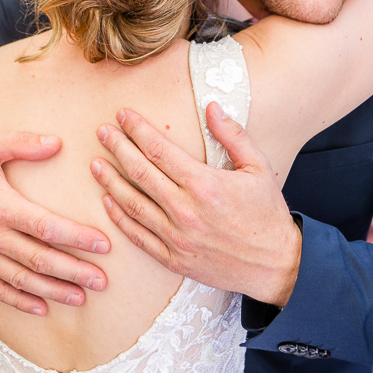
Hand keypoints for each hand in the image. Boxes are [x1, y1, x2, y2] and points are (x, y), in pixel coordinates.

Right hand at [0, 131, 110, 314]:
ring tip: (81, 297)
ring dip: (52, 291)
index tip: (103, 246)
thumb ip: (24, 143)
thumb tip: (57, 143)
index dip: (77, 238)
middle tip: (102, 281)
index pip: (46, 227)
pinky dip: (19, 301)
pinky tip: (42, 307)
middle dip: (74, 272)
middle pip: (39, 259)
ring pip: (20, 280)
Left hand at [91, 103, 301, 306]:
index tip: (123, 115)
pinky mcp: (174, 259)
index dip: (137, 130)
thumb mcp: (258, 167)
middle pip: (140, 172)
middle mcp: (186, 210)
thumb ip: (232, 135)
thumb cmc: (268, 213)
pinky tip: (108, 201)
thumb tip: (211, 107)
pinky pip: (139, 236)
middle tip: (102, 132)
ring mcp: (177, 237)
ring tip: (96, 164)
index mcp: (204, 184)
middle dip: (117, 148)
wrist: (276, 265)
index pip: (159, 150)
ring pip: (133, 204)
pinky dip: (120, 218)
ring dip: (110, 181)